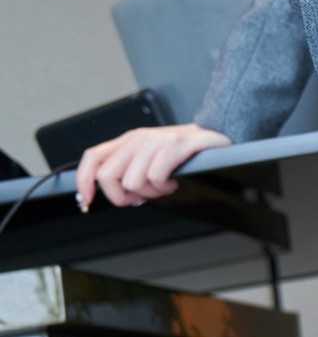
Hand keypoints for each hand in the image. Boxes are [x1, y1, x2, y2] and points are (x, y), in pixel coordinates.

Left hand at [75, 123, 232, 210]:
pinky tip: (173, 181)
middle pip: (108, 176)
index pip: (93, 158)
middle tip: (140, 197)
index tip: (86, 200)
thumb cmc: (183, 152)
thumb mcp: (149, 157)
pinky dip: (165, 186)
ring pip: (133, 181)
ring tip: (163, 185)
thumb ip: (128, 170)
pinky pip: (156, 176)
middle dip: (122, 196)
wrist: (215, 135)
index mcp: (128, 141)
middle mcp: (138, 139)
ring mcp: (156, 141)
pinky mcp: (176, 145)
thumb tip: (110, 192)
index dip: (84, 181)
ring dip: (150, 192)